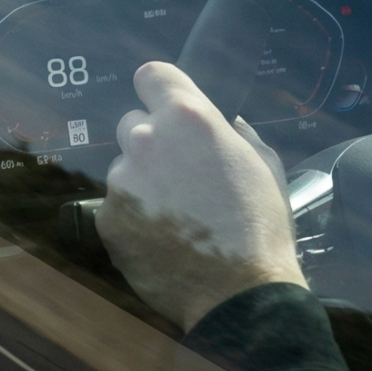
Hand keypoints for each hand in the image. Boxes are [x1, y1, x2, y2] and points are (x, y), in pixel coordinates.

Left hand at [100, 61, 305, 331]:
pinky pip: (117, 206)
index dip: (161, 90)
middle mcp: (146, 140)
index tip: (167, 106)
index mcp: (188, 118)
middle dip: (154, 141)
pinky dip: (134, 217)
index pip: (152, 75)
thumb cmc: (262, 226)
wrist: (239, 294)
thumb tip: (226, 124)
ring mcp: (122, 180)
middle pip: (134, 122)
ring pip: (126, 168)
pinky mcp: (107, 218)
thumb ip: (237, 135)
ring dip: (143, 183)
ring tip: (176, 218)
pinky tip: (162, 240)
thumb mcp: (264, 166)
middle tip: (180, 174)